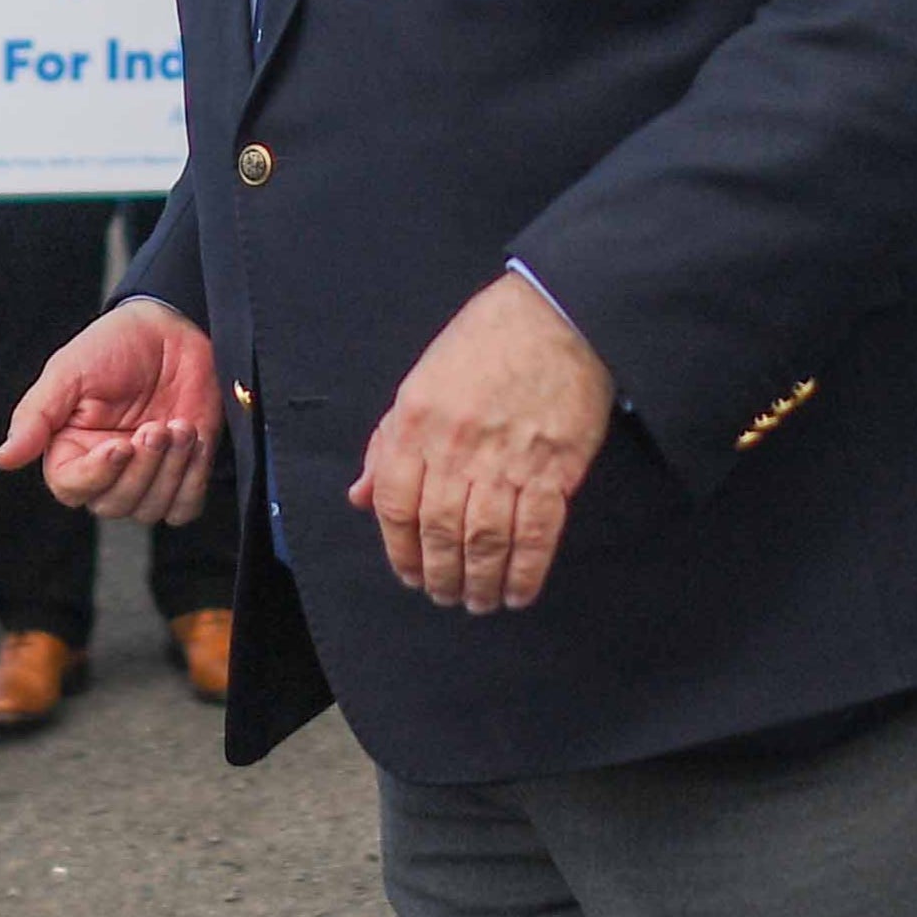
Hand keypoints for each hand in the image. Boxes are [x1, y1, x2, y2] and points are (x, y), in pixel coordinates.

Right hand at [0, 297, 221, 524]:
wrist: (172, 329)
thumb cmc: (114, 345)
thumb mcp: (69, 371)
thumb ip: (36, 415)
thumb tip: (1, 459)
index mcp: (69, 449)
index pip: (71, 488)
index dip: (97, 474)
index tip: (121, 444)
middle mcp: (104, 470)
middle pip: (113, 505)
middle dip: (142, 468)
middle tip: (157, 426)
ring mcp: (144, 475)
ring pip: (149, 510)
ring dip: (171, 469)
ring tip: (179, 425)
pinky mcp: (181, 475)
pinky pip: (184, 508)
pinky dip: (192, 478)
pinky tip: (193, 438)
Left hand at [354, 273, 612, 614]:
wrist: (554, 315)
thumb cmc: (483, 343)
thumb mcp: (419, 381)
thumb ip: (387, 441)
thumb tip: (361, 496)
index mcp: (416, 422)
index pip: (395, 504)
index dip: (399, 549)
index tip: (409, 574)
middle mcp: (456, 445)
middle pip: (440, 530)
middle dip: (440, 575)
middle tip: (445, 596)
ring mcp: (507, 458)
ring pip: (485, 540)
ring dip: (480, 581)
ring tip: (480, 601)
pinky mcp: (555, 467)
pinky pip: (536, 532)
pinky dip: (526, 570)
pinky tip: (519, 592)